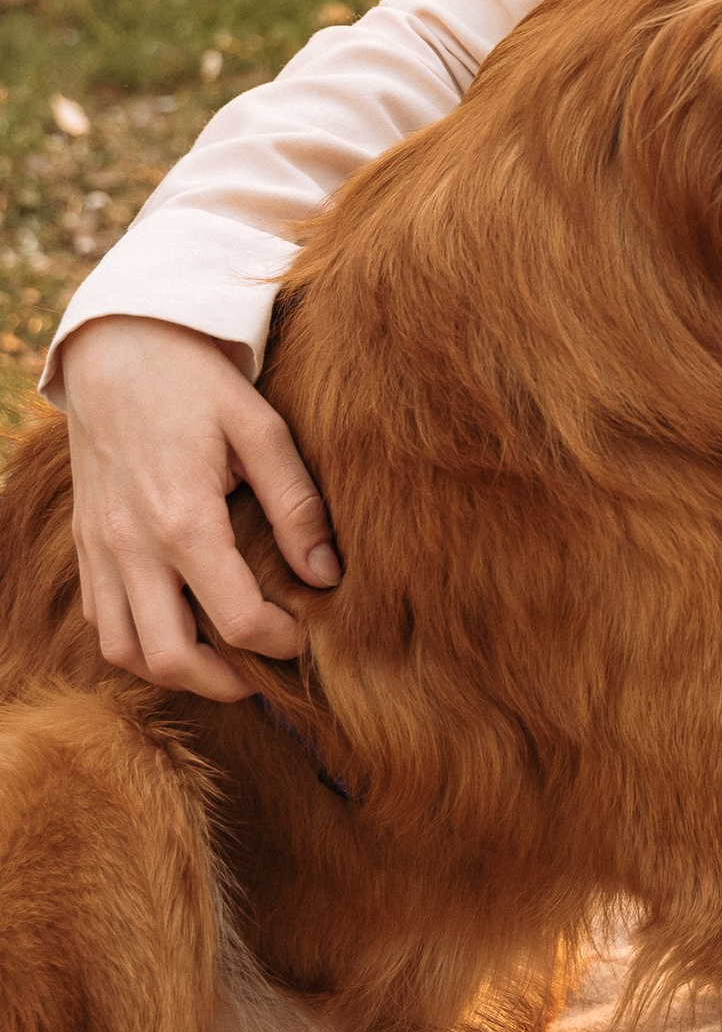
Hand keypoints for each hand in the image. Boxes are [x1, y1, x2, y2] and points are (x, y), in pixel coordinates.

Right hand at [59, 314, 338, 700]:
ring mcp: (100, 550)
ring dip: (175, 670)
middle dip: (225, 683)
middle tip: (265, 674)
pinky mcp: (84, 544)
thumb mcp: (260, 427)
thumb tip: (327, 574)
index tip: (307, 634)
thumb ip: (296, 504)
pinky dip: (137, 639)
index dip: (281, 641)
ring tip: (222, 662)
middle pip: (171, 658)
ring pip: (125, 651)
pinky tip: (178, 624)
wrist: (115, 347)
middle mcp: (132, 547)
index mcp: (184, 520)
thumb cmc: (194, 381)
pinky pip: (101, 620)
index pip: (236, 619)